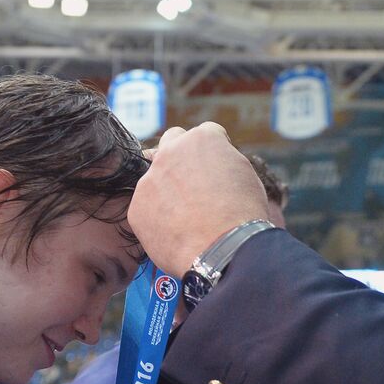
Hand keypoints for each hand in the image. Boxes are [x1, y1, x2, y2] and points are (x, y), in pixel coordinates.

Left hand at [128, 123, 270, 275]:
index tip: (218, 168)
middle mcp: (170, 152)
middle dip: (182, 155)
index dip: (215, 152)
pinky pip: (147, 208)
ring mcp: (149, 179)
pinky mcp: (136, 208)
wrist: (223, 249)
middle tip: (193, 180)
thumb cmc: (242, 214)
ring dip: (168, 189)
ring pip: (156, 178)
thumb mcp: (247, 176)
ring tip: (187, 216)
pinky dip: (158, 217)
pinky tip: (176, 232)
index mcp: (202, 139)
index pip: (206, 134)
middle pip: (172, 141)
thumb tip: (217, 165)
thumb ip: (225, 162)